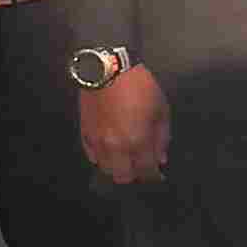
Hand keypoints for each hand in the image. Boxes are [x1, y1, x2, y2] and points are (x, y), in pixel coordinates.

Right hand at [77, 60, 170, 185]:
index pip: (146, 170)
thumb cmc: (140, 87)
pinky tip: (111, 151)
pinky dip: (102, 157)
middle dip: (135, 175)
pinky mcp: (84, 134)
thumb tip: (160, 157)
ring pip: (105, 169)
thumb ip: (162, 137)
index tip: (158, 175)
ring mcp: (97, 142)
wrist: (108, 69)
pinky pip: (92, 155)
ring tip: (127, 159)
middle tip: (142, 166)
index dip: (154, 176)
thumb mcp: (161, 109)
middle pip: (123, 176)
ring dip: (117, 167)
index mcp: (137, 141)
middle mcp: (115, 147)